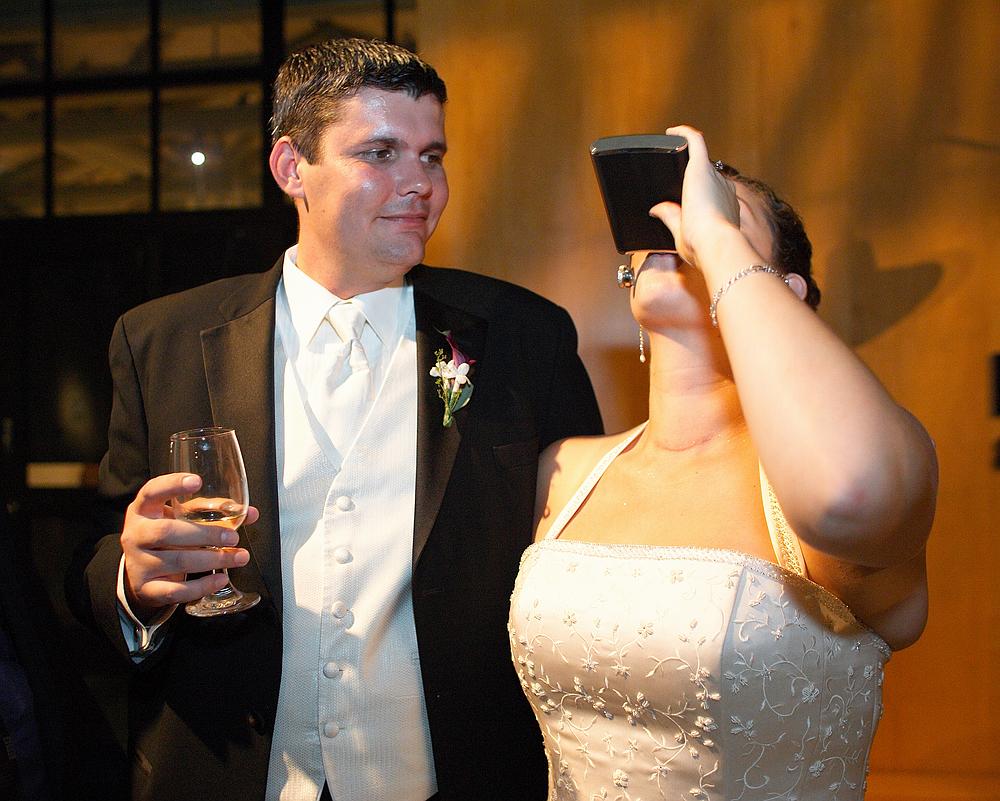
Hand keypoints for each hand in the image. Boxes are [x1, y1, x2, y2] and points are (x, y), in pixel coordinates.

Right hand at [120, 473, 258, 620]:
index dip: (172, 484)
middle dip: (205, 534)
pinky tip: (221, 578)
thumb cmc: (167, 538)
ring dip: (213, 560)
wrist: (140, 574)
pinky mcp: (145, 589)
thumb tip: (249, 513)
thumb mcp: (181, 519)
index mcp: (143, 510)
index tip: (196, 481)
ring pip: (177, 561)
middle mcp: (135, 534)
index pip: (151, 491)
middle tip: (232, 538)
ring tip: (238, 557)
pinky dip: (203, 585)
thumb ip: (212, 512)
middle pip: (167, 531)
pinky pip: (176, 590)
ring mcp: (138, 563)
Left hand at [649, 124, 742, 271]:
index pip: (713, 195)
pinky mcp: (701, 167)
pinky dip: (684, 133)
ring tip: (669, 155)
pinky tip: (671, 132)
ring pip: (700, 160)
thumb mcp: (682, 235)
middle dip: (693, 179)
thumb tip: (656, 209)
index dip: (703, 194)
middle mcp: (724, 189)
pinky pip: (695, 141)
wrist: (713, 243)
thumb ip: (670, 219)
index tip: (690, 196)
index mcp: (724, 207)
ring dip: (686, 156)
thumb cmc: (703, 247)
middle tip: (673, 179)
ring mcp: (714, 177)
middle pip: (706, 177)